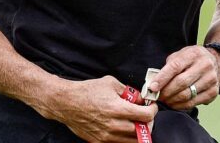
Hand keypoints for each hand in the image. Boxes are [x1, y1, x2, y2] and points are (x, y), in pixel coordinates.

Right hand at [43, 75, 157, 142]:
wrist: (66, 103)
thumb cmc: (87, 91)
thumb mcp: (110, 83)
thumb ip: (128, 92)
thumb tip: (140, 100)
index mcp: (117, 109)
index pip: (146, 116)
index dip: (153, 111)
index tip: (151, 107)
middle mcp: (113, 125)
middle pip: (143, 131)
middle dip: (148, 122)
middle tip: (146, 116)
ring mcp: (106, 136)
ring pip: (133, 140)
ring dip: (138, 132)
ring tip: (136, 122)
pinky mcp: (100, 142)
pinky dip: (126, 137)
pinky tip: (123, 128)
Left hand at [148, 45, 219, 109]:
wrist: (215, 62)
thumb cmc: (192, 59)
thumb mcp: (180, 55)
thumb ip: (168, 67)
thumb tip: (154, 83)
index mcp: (193, 54)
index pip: (175, 67)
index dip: (162, 78)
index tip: (152, 88)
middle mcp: (204, 66)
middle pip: (181, 83)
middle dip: (166, 92)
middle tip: (157, 97)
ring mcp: (211, 79)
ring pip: (187, 95)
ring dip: (172, 101)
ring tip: (164, 101)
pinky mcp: (213, 92)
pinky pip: (194, 103)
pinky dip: (181, 105)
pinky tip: (174, 103)